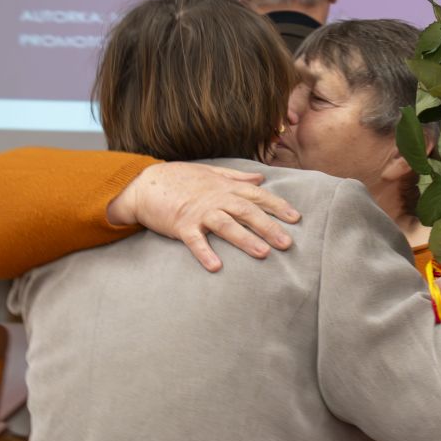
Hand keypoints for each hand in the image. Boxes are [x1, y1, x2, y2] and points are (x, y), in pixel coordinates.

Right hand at [107, 162, 300, 270]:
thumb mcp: (212, 173)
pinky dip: (205, 253)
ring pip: (226, 225)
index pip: (257, 196)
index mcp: (226, 188)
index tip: (296, 218)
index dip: (278, 206)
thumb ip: (238, 177)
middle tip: (287, 243)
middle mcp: (216, 199)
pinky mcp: (181, 226)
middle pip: (247, 212)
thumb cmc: (181, 179)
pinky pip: (195, 241)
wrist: (144, 184)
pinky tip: (216, 266)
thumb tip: (261, 179)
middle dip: (269, 227)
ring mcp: (199, 213)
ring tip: (263, 253)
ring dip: (245, 239)